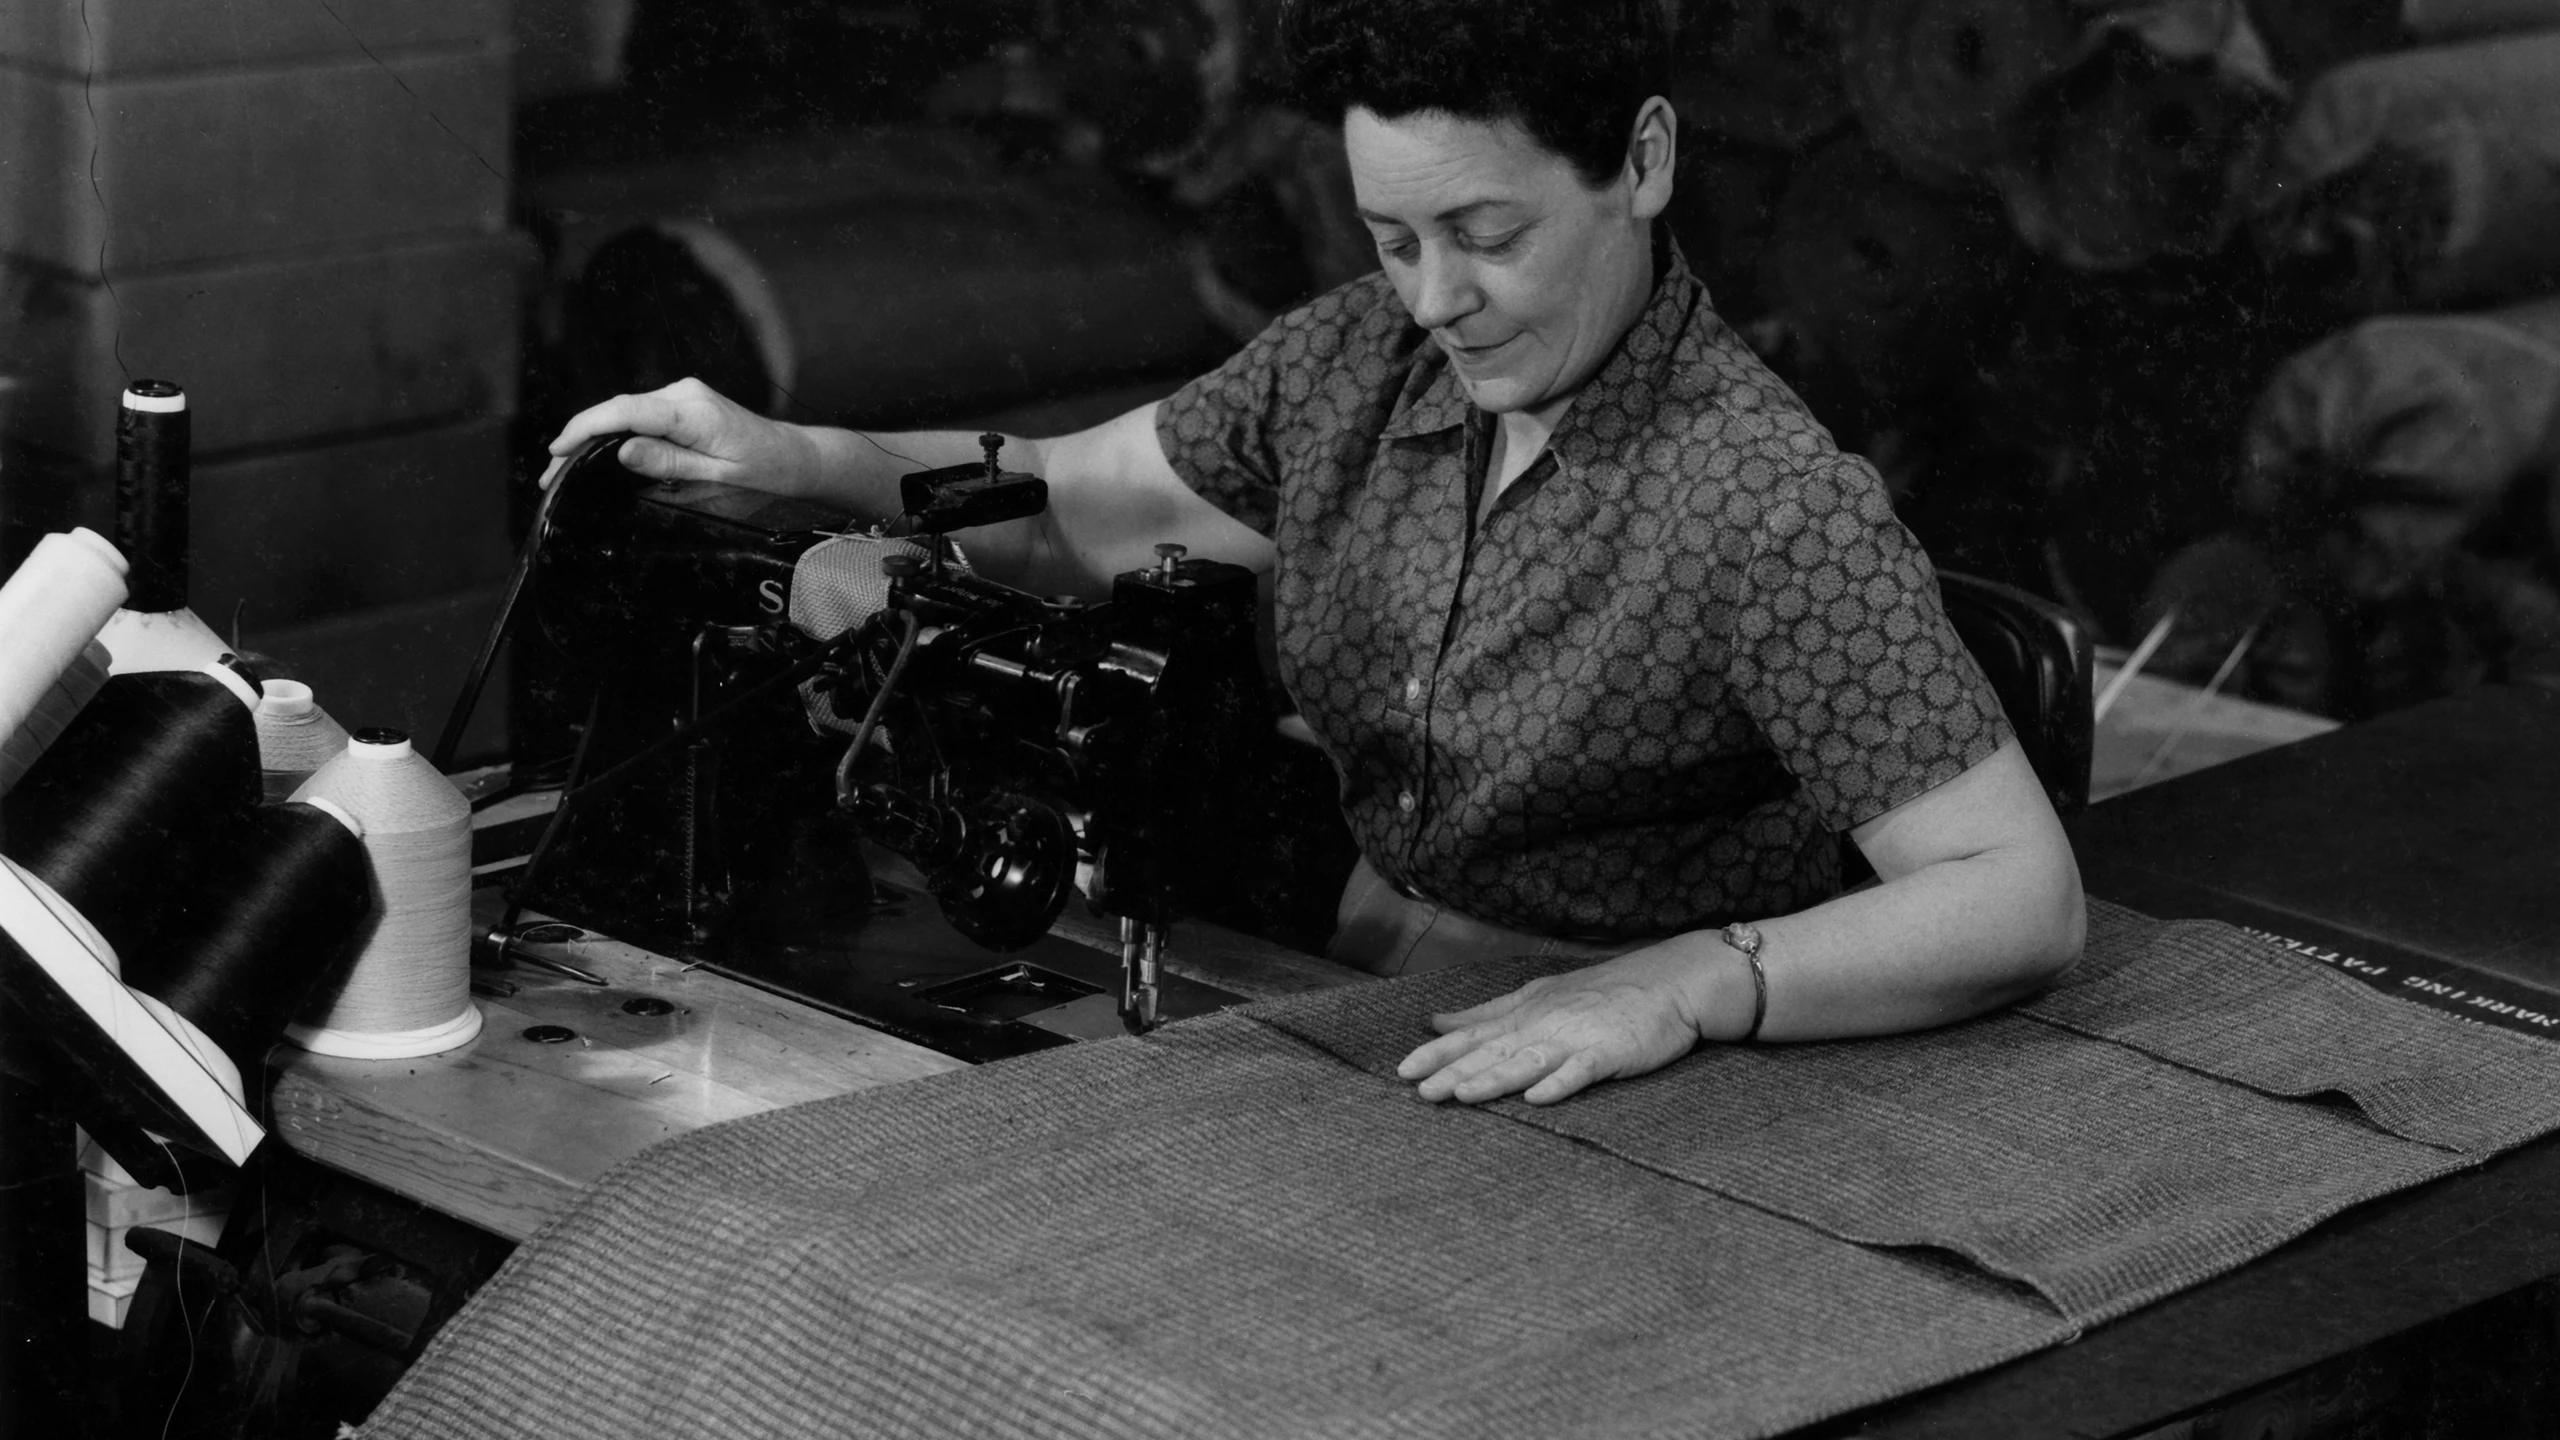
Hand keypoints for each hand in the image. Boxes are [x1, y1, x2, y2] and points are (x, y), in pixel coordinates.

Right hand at [538, 377, 818, 495]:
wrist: (790, 456)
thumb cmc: (762, 469)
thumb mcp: (717, 477)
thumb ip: (669, 463)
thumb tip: (622, 450)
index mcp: (693, 412)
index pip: (626, 412)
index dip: (585, 428)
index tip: (557, 449)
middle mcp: (684, 394)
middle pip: (617, 410)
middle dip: (578, 439)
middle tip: (549, 475)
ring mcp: (682, 394)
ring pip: (624, 412)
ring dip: (592, 437)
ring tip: (562, 468)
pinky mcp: (681, 403)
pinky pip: (638, 414)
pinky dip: (613, 432)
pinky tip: (593, 453)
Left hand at [1394, 939, 1740, 1105]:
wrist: (1670, 982)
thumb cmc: (1603, 991)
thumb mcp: (1538, 995)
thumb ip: (1487, 1012)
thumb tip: (1437, 1022)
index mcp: (1525, 1013)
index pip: (1473, 1035)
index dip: (1438, 1053)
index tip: (1402, 1071)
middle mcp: (1544, 1024)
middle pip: (1492, 1051)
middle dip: (1454, 1072)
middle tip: (1420, 1092)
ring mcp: (1577, 1037)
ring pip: (1528, 1061)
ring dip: (1494, 1078)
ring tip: (1462, 1096)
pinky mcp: (1611, 1052)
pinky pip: (1581, 1069)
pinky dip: (1559, 1082)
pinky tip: (1537, 1098)